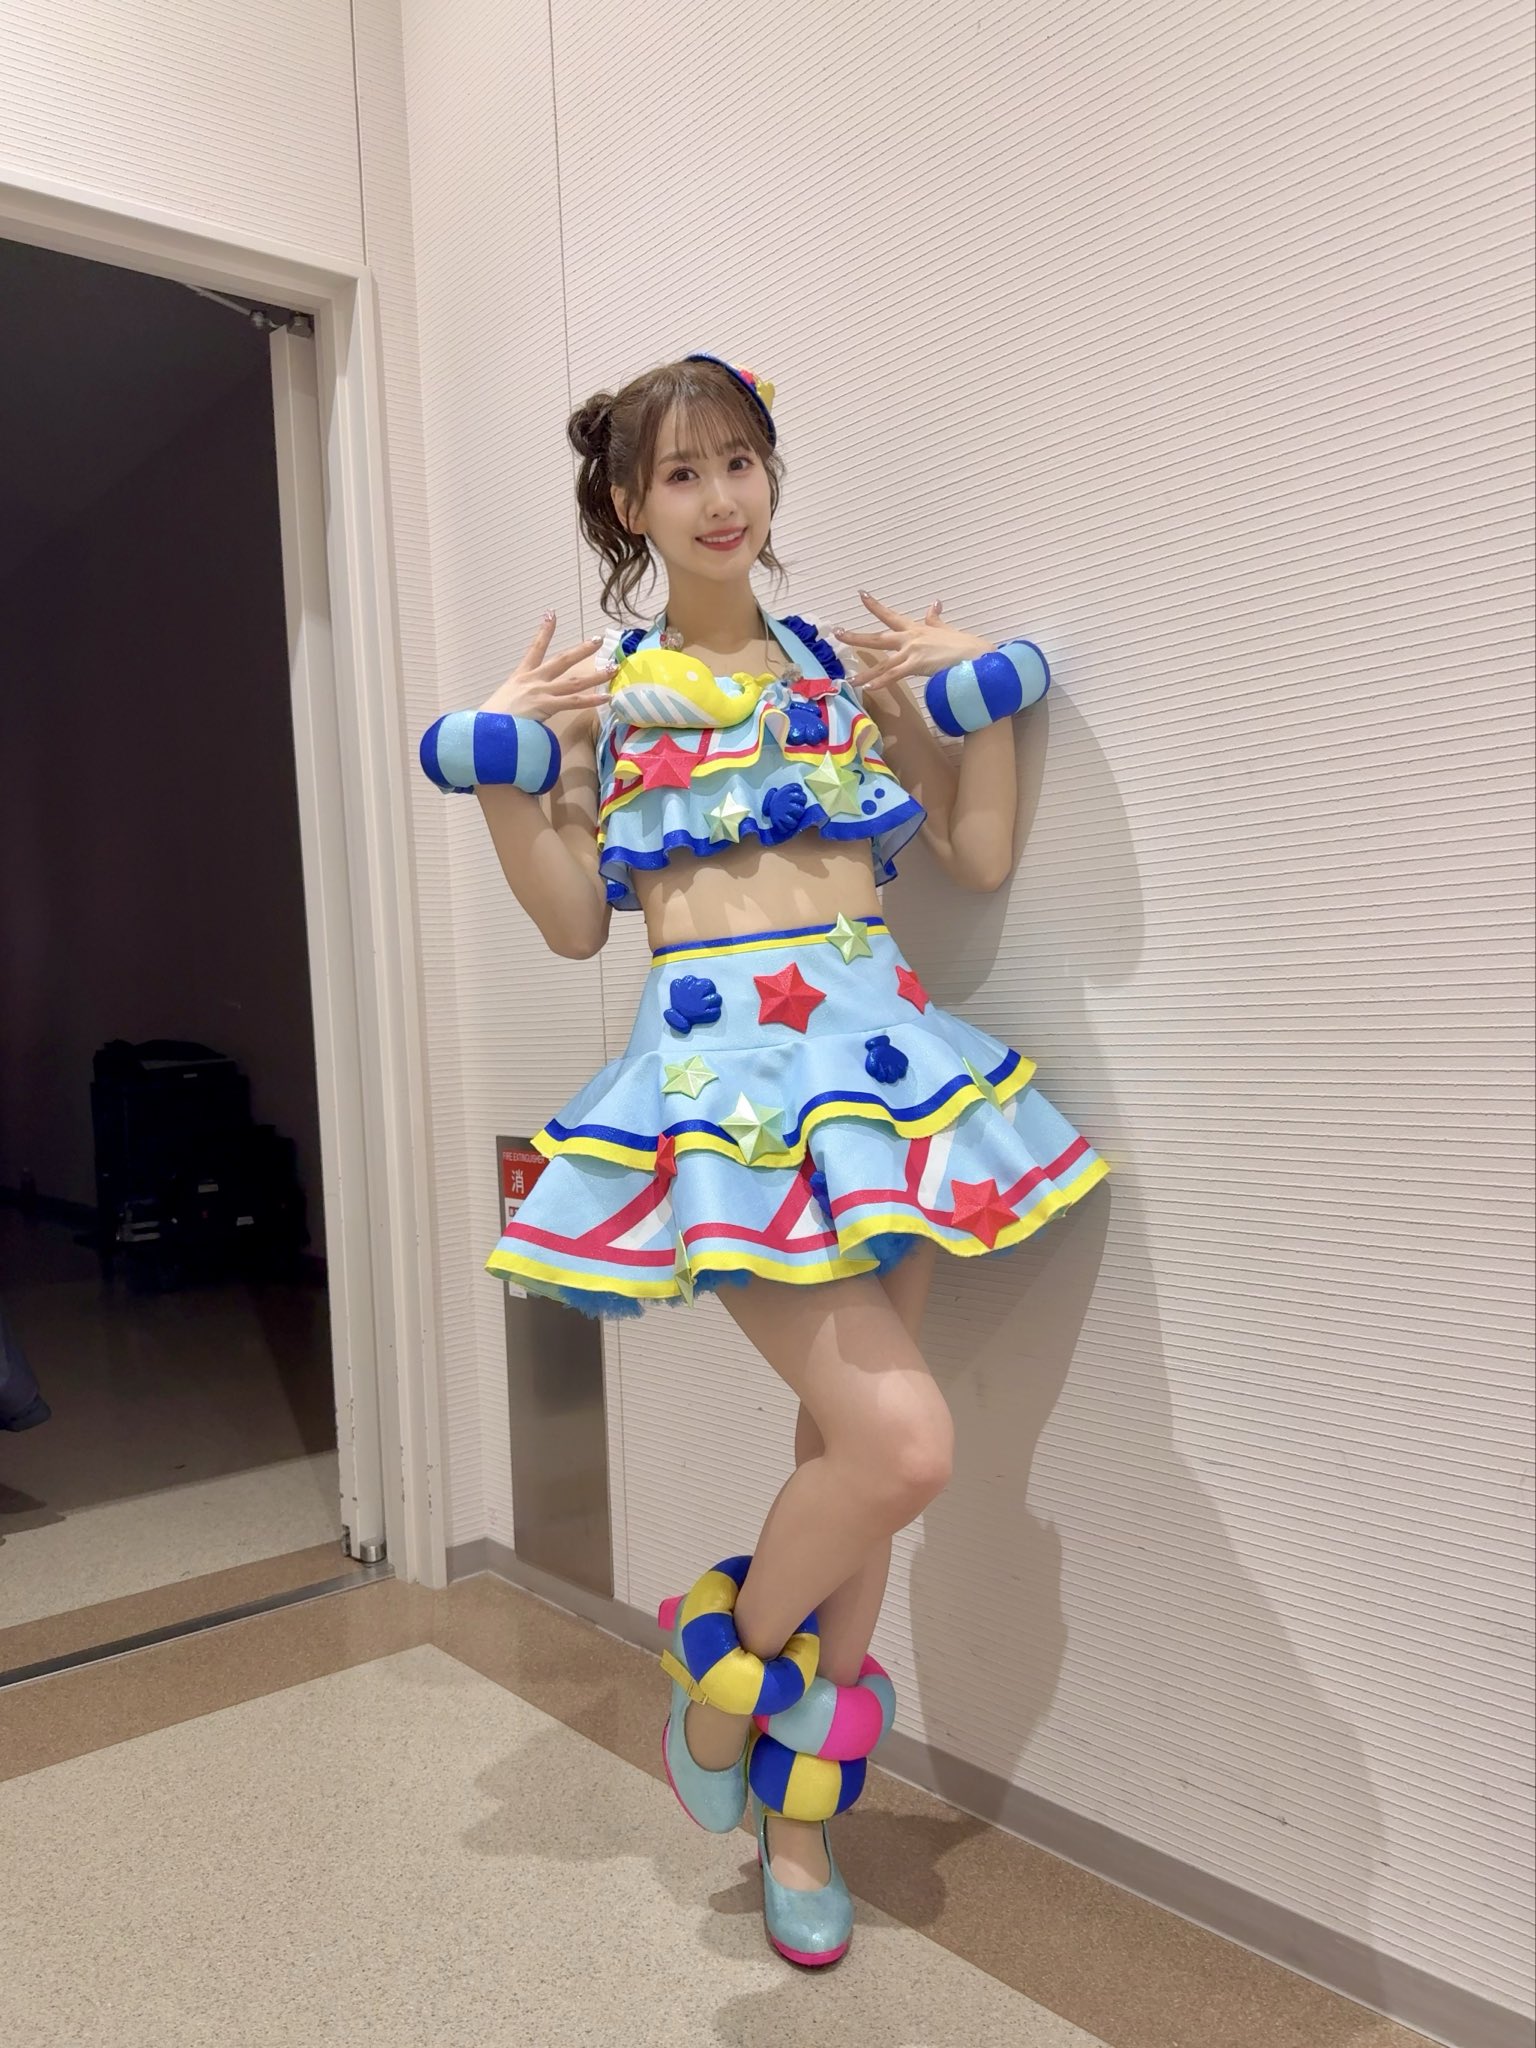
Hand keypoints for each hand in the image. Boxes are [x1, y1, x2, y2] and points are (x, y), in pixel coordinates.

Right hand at [479, 613, 614, 718]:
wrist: (481, 729)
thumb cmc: (489, 722)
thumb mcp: (505, 704)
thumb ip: (519, 703)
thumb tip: (526, 712)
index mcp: (520, 677)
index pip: (534, 649)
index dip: (544, 631)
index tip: (551, 614)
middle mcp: (532, 680)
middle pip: (562, 660)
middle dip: (581, 650)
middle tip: (597, 640)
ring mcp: (540, 692)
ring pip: (574, 681)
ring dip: (595, 675)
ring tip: (612, 668)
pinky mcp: (545, 705)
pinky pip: (573, 702)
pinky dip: (591, 700)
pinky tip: (607, 697)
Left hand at [834, 593, 991, 693]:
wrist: (976, 655)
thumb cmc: (964, 645)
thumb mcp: (946, 628)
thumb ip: (936, 618)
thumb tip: (934, 603)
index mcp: (916, 629)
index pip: (890, 615)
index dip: (875, 606)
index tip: (861, 595)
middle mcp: (910, 638)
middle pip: (878, 637)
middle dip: (856, 636)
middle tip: (838, 632)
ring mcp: (912, 652)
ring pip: (883, 663)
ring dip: (865, 672)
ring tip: (849, 678)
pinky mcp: (917, 665)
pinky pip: (895, 676)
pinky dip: (881, 682)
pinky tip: (868, 688)